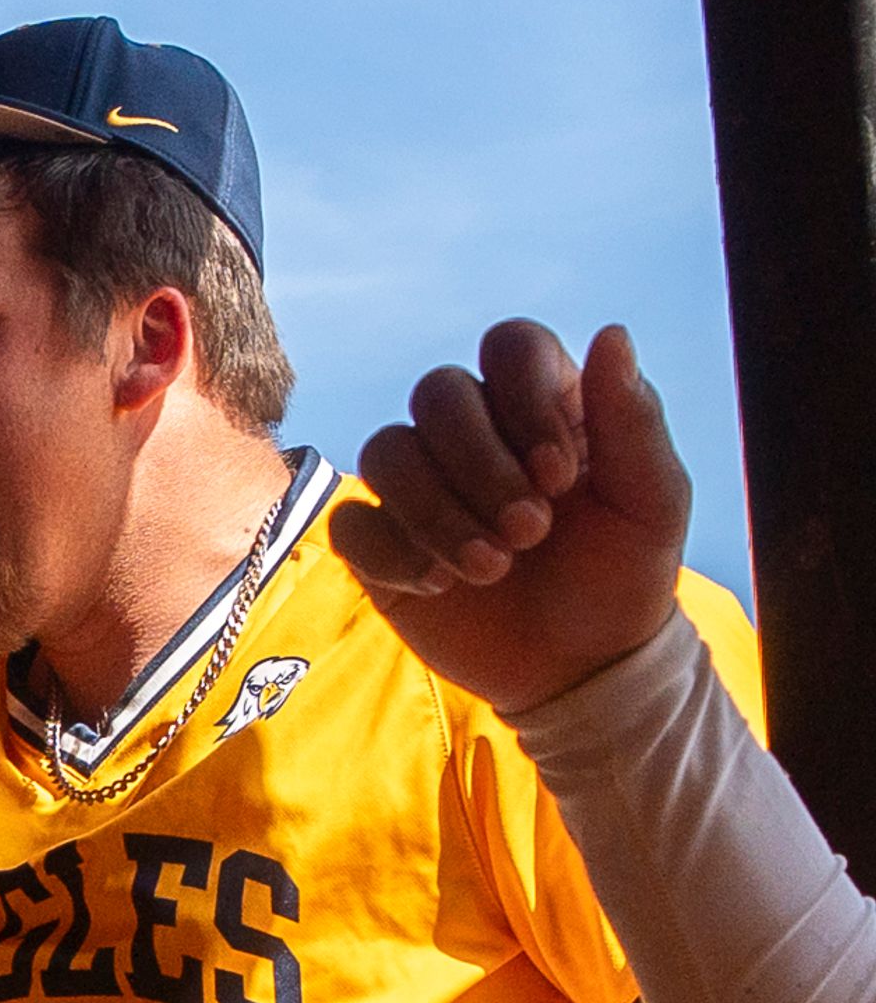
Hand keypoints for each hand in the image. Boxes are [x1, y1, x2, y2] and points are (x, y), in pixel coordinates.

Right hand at [337, 321, 694, 713]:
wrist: (578, 668)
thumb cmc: (621, 577)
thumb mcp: (651, 502)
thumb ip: (633, 419)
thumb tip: (612, 333)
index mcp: (542, 406)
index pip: (510, 346)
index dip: (524, 399)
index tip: (559, 475)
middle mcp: (472, 434)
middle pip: (438, 392)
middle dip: (480, 466)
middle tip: (529, 533)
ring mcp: (418, 485)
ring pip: (386, 451)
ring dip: (437, 513)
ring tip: (490, 570)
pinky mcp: (377, 541)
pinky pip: (351, 520)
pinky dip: (391, 552)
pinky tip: (437, 585)